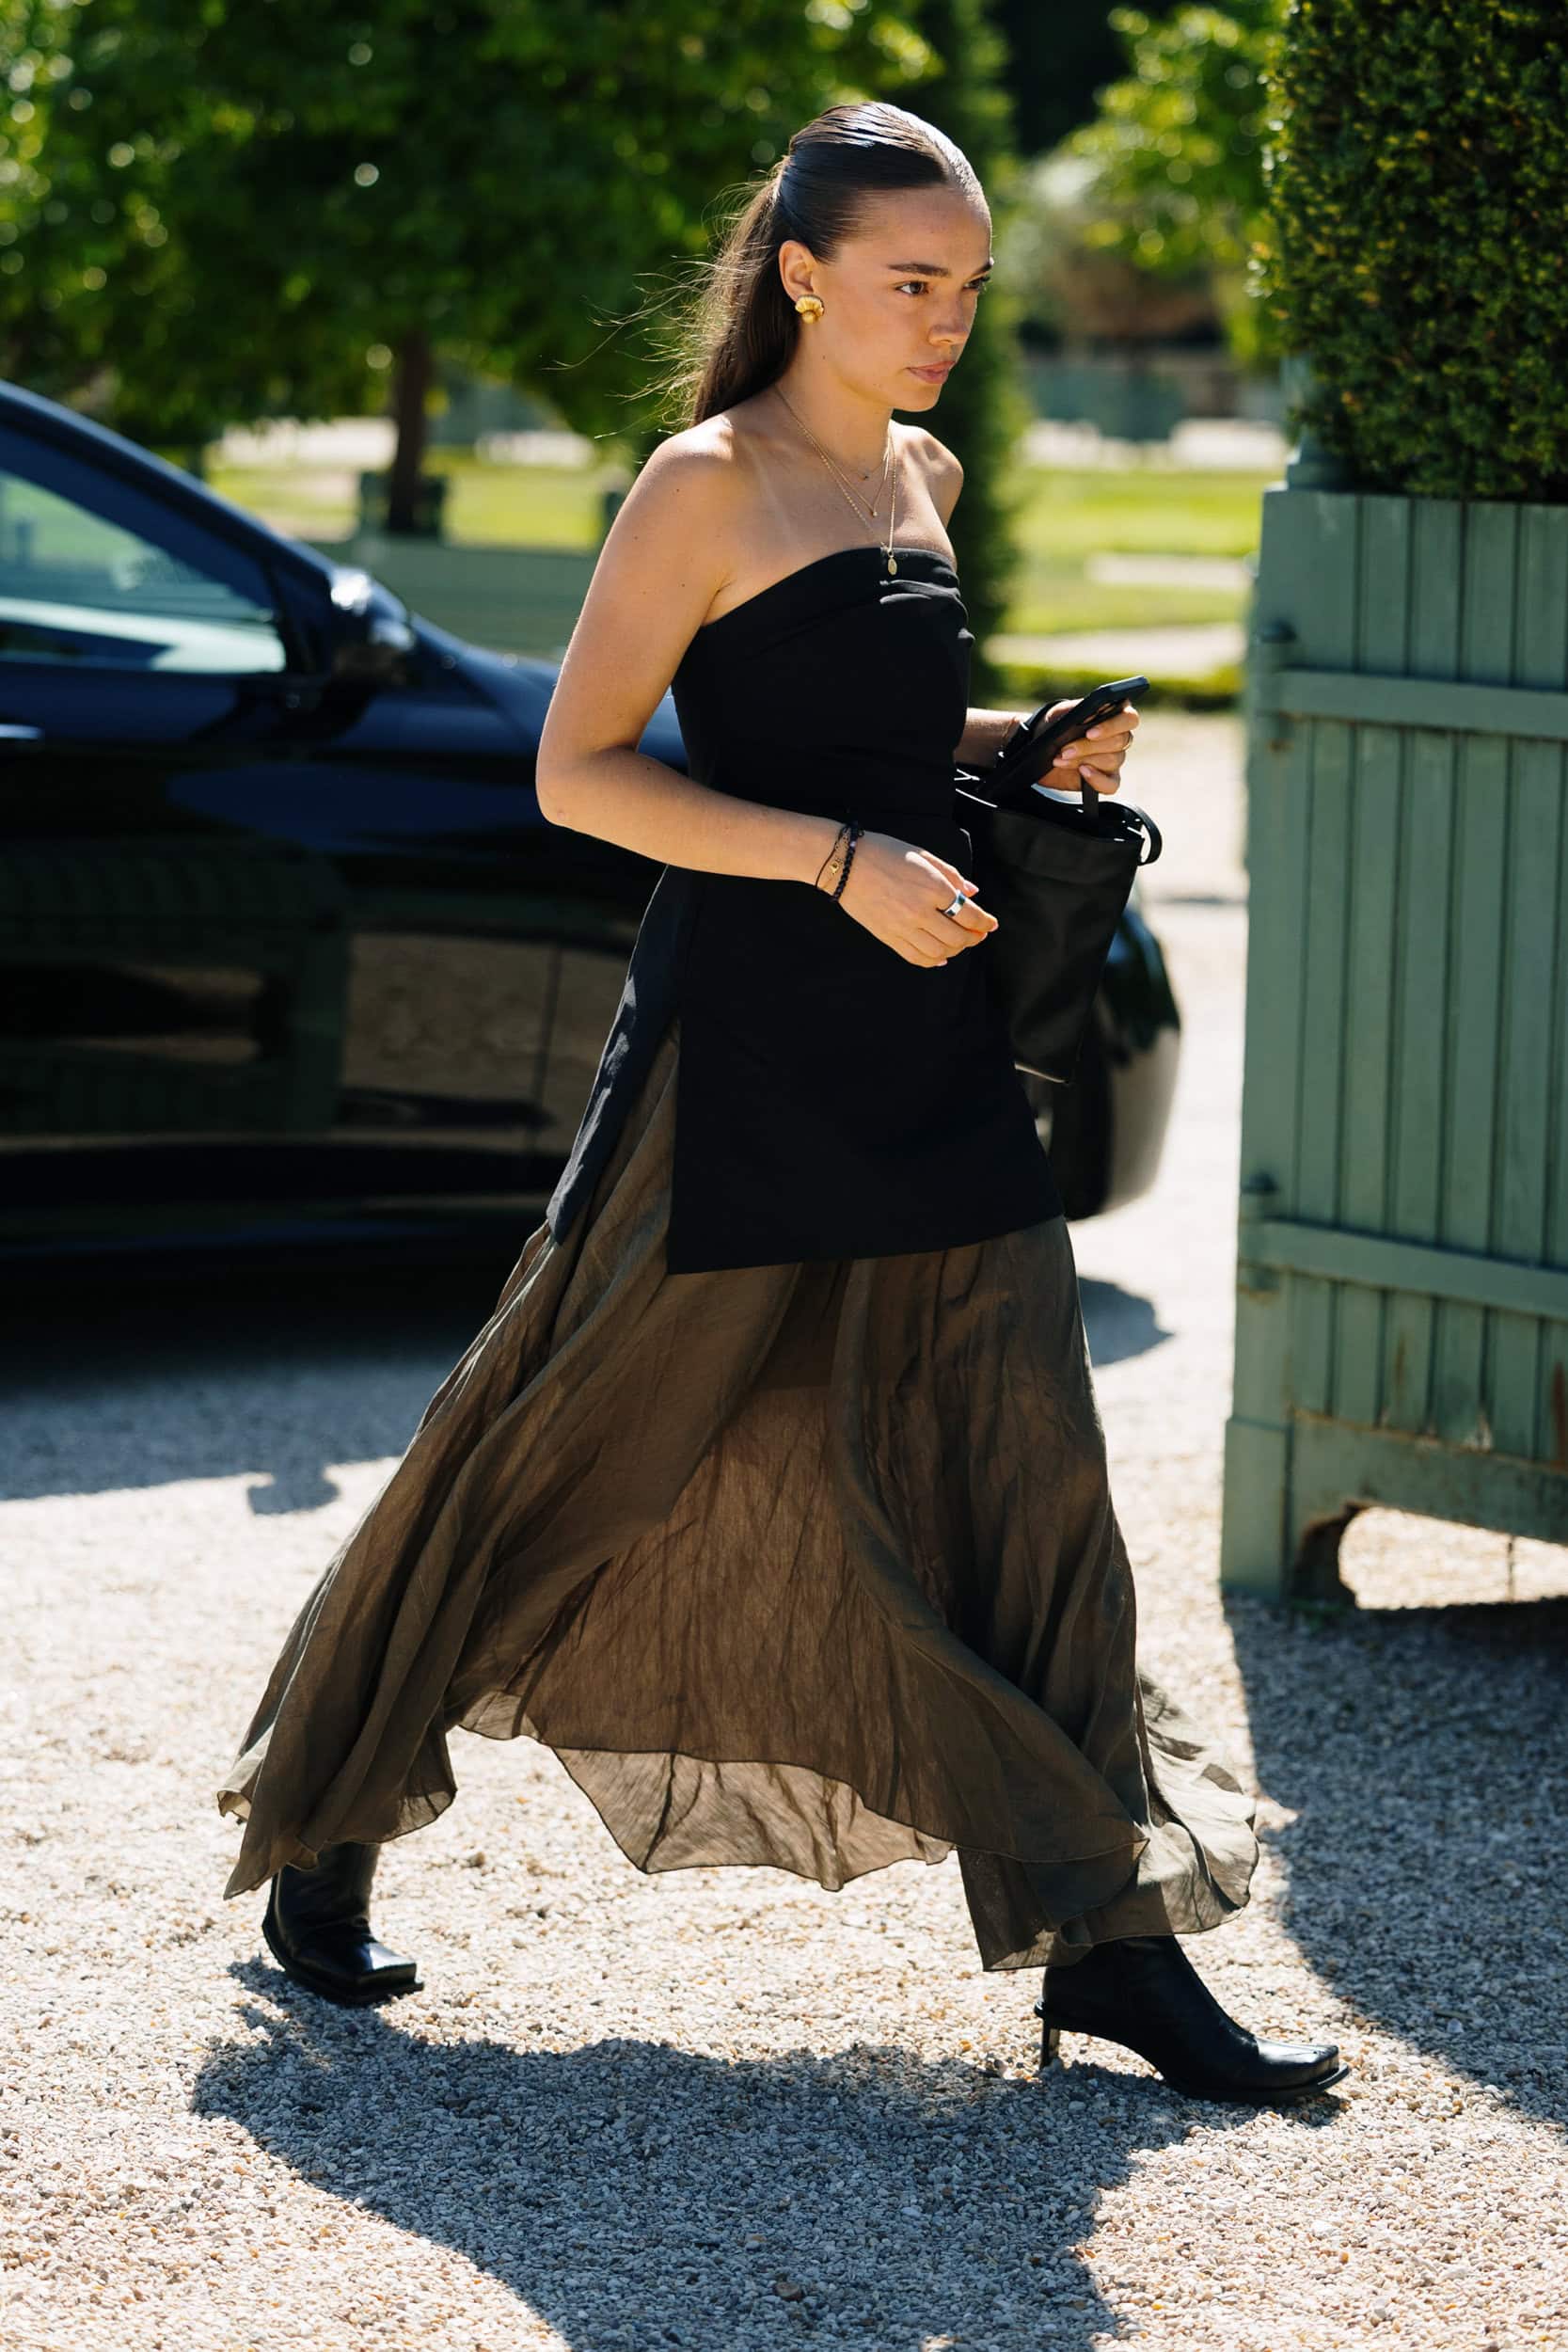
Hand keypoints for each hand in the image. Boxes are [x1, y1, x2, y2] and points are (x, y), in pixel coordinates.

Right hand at [833, 830, 998, 967]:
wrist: (844, 863)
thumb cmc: (884, 853)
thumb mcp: (922, 856)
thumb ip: (951, 875)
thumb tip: (972, 892)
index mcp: (933, 887)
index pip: (969, 914)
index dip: (985, 923)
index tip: (991, 924)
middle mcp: (920, 911)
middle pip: (958, 937)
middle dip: (973, 938)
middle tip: (977, 935)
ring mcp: (903, 927)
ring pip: (940, 952)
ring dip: (955, 951)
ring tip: (959, 943)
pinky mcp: (888, 937)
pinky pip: (916, 958)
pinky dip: (932, 961)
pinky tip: (940, 957)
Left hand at [1044, 699, 1140, 795]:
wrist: (1042, 749)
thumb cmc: (1057, 726)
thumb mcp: (1062, 713)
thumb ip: (1078, 709)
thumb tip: (1093, 711)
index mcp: (1116, 715)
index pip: (1129, 719)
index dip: (1112, 726)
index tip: (1089, 732)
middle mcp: (1120, 737)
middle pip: (1118, 742)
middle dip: (1088, 747)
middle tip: (1065, 750)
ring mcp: (1115, 760)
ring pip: (1111, 760)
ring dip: (1082, 760)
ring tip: (1061, 759)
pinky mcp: (1107, 780)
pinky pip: (1111, 785)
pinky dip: (1096, 780)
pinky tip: (1082, 772)